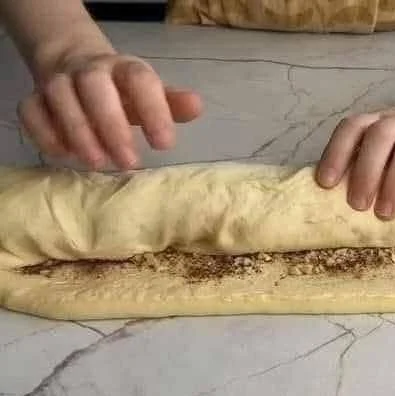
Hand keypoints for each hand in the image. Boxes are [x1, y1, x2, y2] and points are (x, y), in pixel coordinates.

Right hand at [18, 53, 202, 169]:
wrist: (75, 67)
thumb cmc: (121, 93)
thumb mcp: (148, 96)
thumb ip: (171, 104)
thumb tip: (197, 106)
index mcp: (124, 71)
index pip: (140, 80)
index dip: (154, 110)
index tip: (165, 144)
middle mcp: (90, 72)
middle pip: (95, 88)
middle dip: (111, 126)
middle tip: (128, 162)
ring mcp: (59, 83)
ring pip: (61, 98)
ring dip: (78, 132)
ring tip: (96, 163)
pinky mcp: (35, 99)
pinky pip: (31, 112)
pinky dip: (44, 134)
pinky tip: (63, 155)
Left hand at [316, 100, 394, 219]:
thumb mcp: (385, 146)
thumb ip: (364, 163)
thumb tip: (333, 204)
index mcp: (378, 121)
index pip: (353, 127)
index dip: (337, 152)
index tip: (326, 184)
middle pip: (380, 136)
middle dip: (366, 171)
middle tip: (358, 206)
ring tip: (386, 213)